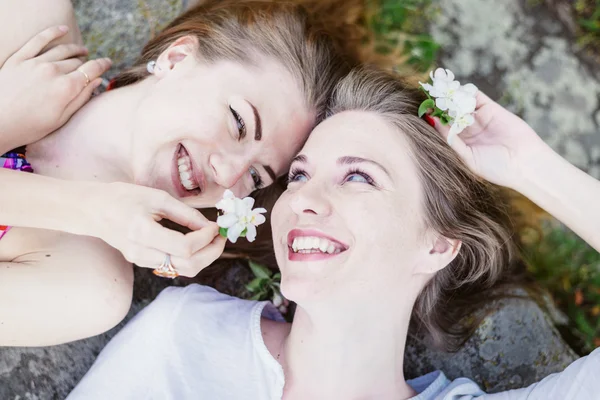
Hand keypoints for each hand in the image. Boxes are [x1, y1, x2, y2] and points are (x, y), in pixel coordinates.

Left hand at [0, 25, 111, 151]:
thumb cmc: (29, 127)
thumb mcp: (61, 119)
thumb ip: (81, 99)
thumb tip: (96, 82)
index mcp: (66, 88)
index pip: (91, 70)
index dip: (102, 65)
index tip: (109, 63)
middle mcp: (53, 71)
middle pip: (77, 62)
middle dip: (87, 64)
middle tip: (91, 67)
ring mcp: (35, 63)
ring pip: (62, 50)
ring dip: (75, 49)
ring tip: (82, 50)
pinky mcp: (19, 59)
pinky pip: (39, 40)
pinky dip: (52, 33)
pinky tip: (63, 30)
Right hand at [86, 182, 225, 277]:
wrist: (92, 210)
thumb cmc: (123, 197)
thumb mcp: (157, 198)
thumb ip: (185, 214)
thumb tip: (210, 226)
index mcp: (142, 232)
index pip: (184, 247)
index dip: (205, 239)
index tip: (216, 226)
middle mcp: (141, 252)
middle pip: (187, 266)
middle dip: (211, 253)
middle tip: (221, 237)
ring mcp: (141, 261)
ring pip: (182, 270)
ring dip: (204, 257)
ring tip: (213, 240)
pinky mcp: (142, 263)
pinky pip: (173, 267)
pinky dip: (191, 258)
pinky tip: (197, 243)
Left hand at [432, 91, 547, 188]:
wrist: (525, 164)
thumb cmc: (496, 168)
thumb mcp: (468, 157)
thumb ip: (451, 140)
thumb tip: (433, 122)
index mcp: (461, 144)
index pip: (443, 128)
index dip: (434, 119)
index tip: (422, 111)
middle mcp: (468, 130)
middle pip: (450, 114)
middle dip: (440, 105)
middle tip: (427, 94)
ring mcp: (479, 119)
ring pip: (461, 104)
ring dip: (450, 96)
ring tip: (437, 89)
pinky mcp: (491, 109)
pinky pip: (476, 97)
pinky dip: (465, 92)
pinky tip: (454, 89)